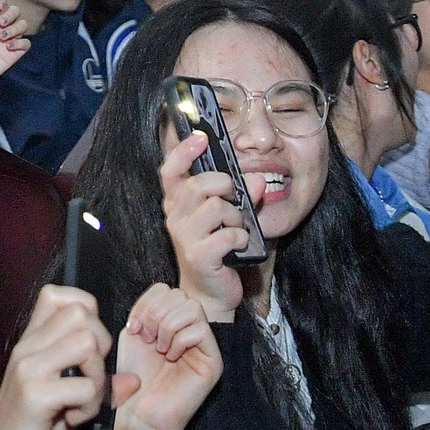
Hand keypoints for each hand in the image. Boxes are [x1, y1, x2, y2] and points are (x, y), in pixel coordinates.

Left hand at [0, 0, 28, 113]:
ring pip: (23, 25)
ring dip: (16, 28)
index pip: (0, 3)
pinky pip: (26, 44)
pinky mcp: (12, 54)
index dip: (1, 2)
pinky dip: (21, 43)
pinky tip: (9, 47)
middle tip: (1, 24)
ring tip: (1, 37)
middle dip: (11, 14)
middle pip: (15, 11)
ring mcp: (7, 40)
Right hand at [0, 285, 111, 429]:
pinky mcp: (35, 395)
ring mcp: (29, 369)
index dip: (85, 310)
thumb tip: (134, 380)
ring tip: (83, 400)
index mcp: (31, 342)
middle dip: (101, 345)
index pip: (57, 295)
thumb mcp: (66, 398)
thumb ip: (95, 381)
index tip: (88, 346)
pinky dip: (90, 407)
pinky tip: (73, 419)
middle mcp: (26, 348)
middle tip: (90, 377)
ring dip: (97, 376)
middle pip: (80, 314)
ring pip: (87, 344)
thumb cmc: (34, 427)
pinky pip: (85, 387)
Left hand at [111, 284, 221, 429]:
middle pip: (180, 295)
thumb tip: (163, 294)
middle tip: (147, 338)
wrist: (141, 411)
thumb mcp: (133, 334)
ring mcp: (204, 345)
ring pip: (192, 308)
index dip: (146, 303)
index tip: (134, 328)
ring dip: (167, 326)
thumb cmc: (136, 377)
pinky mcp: (213, 360)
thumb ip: (146, 310)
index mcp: (171, 321)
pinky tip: (171, 357)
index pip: (166, 289)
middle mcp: (190, 329)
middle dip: (156, 313)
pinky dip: (179, 340)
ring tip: (159, 348)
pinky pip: (201, 330)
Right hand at [158, 132, 248, 321]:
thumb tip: (259, 179)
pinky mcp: (198, 256)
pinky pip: (229, 234)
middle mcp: (175, 217)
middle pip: (199, 185)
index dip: (183, 151)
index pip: (170, 170)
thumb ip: (243, 196)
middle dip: (225, 187)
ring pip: (216, 208)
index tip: (201, 138)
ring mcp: (184, 237)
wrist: (210, 292)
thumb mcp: (228, 217)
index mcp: (177, 203)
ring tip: (237, 228)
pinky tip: (239, 246)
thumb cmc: (218, 249)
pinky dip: (242, 237)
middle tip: (233, 199)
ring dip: (236, 216)